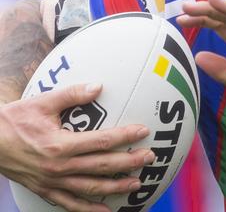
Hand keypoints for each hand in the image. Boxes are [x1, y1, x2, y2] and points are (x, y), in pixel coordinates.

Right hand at [0, 83, 153, 211]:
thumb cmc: (15, 119)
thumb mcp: (43, 102)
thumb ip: (73, 94)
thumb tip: (99, 86)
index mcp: (60, 145)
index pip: (102, 141)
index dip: (125, 136)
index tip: (143, 131)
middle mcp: (59, 167)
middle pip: (102, 166)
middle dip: (129, 162)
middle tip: (150, 157)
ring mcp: (52, 182)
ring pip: (90, 188)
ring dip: (116, 187)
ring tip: (137, 184)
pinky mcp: (45, 190)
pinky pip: (69, 205)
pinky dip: (88, 210)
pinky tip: (106, 211)